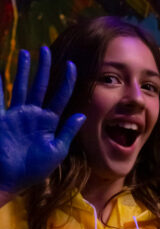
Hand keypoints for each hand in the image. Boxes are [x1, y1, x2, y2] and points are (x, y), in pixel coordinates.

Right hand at [0, 47, 84, 194]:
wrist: (9, 179)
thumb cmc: (34, 170)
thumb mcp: (56, 151)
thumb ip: (67, 132)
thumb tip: (82, 115)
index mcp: (49, 122)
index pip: (61, 96)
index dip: (67, 81)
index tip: (72, 65)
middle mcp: (33, 115)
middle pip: (40, 85)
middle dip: (43, 68)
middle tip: (45, 49)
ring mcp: (16, 115)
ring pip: (21, 86)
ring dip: (23, 70)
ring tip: (25, 52)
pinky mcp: (1, 119)